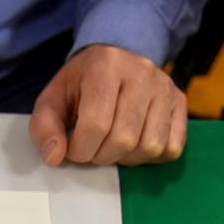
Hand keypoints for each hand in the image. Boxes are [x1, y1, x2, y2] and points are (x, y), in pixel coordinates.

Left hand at [29, 44, 186, 166]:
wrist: (110, 64)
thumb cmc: (78, 86)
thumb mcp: (51, 101)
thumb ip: (44, 128)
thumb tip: (55, 157)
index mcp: (106, 65)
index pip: (95, 124)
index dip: (80, 150)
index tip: (73, 149)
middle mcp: (141, 71)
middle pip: (123, 138)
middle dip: (101, 157)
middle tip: (91, 150)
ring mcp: (165, 86)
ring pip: (150, 146)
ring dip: (125, 159)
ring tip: (111, 146)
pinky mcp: (180, 101)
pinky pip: (172, 147)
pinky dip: (150, 157)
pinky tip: (133, 146)